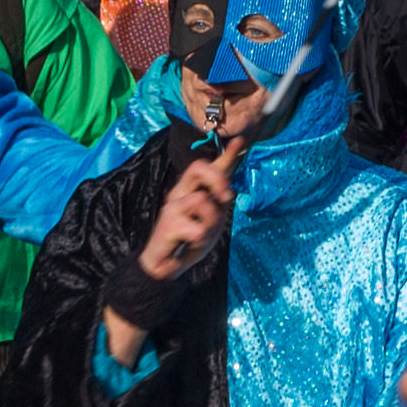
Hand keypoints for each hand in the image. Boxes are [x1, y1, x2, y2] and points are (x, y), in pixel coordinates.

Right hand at [137, 148, 237, 281]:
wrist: (165, 265)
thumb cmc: (188, 240)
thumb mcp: (210, 220)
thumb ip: (218, 203)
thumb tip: (232, 187)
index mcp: (191, 190)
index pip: (208, 167)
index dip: (226, 154)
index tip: (241, 140)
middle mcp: (180, 193)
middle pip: (198, 167)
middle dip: (217, 178)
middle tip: (226, 197)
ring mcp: (172, 207)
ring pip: (201, 200)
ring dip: (210, 221)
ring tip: (203, 235)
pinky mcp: (168, 225)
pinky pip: (197, 228)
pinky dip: (201, 238)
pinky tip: (193, 243)